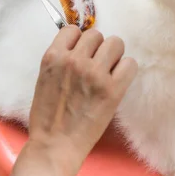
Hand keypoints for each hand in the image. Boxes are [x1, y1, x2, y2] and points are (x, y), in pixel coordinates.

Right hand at [27, 26, 137, 175]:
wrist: (54, 146)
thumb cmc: (48, 117)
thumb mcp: (44, 79)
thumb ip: (60, 60)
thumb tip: (80, 46)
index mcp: (53, 57)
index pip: (73, 29)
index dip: (79, 41)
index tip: (81, 54)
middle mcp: (74, 60)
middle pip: (96, 34)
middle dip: (97, 48)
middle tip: (95, 66)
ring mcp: (94, 74)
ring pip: (115, 43)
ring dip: (113, 56)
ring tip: (107, 72)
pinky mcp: (112, 89)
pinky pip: (130, 64)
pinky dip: (126, 70)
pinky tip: (118, 81)